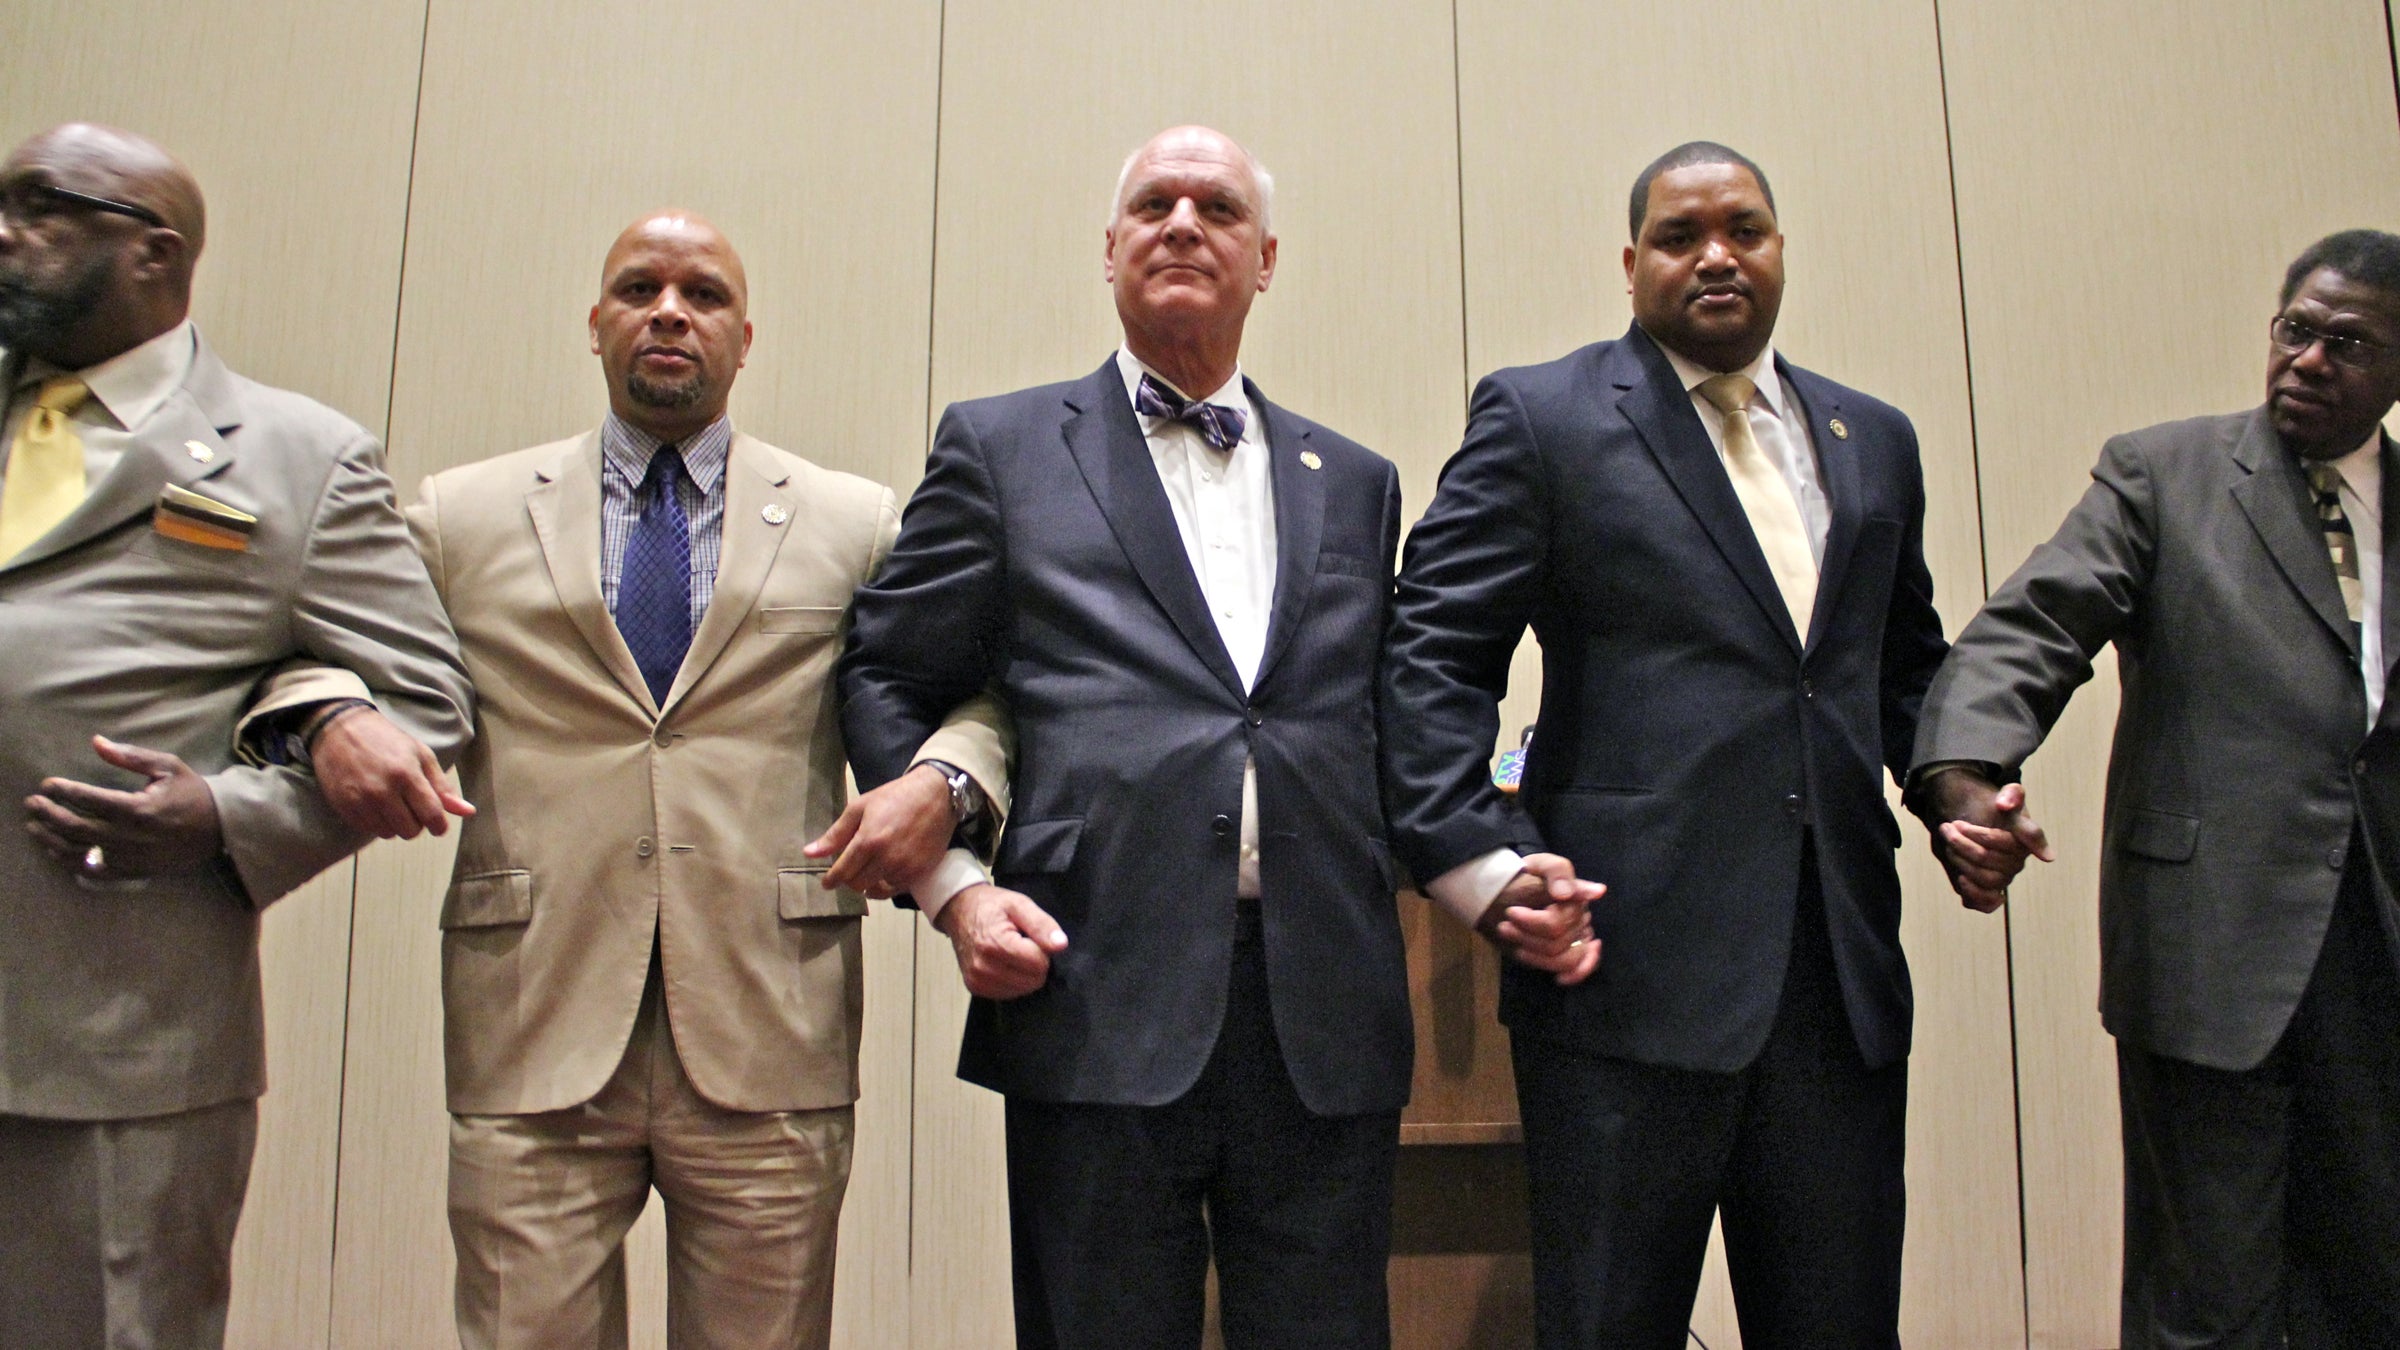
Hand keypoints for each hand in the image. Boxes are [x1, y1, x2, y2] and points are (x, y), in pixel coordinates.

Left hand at [25, 736, 224, 879]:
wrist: (221, 830)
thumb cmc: (192, 793)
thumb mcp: (167, 766)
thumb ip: (130, 756)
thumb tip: (96, 742)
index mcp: (139, 809)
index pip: (89, 799)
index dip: (64, 791)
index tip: (47, 784)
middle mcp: (131, 837)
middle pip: (76, 827)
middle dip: (49, 814)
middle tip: (32, 804)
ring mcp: (130, 858)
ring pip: (79, 852)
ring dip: (52, 839)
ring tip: (34, 827)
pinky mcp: (132, 872)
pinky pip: (92, 871)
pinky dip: (69, 862)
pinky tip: (56, 851)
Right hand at [310, 708, 472, 839]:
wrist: (340, 729)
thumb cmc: (387, 741)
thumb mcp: (421, 755)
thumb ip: (443, 787)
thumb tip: (468, 812)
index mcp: (406, 774)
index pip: (431, 815)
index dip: (439, 826)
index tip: (438, 825)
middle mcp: (382, 790)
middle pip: (411, 830)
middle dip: (417, 824)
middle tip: (412, 807)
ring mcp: (360, 800)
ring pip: (389, 833)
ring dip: (395, 824)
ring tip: (392, 803)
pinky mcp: (343, 806)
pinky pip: (368, 830)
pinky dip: (376, 822)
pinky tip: (375, 804)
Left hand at [805, 763, 957, 898]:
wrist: (936, 795)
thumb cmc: (895, 797)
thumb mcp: (860, 807)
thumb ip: (835, 834)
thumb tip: (809, 854)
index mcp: (868, 841)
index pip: (842, 872)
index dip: (831, 880)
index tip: (827, 882)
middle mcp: (886, 858)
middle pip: (857, 884)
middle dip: (849, 879)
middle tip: (850, 869)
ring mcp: (905, 868)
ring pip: (876, 889)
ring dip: (868, 882)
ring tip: (868, 870)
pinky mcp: (920, 872)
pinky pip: (895, 889)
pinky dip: (885, 885)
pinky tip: (884, 873)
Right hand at [932, 882, 1067, 999]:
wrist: (959, 911)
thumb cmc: (991, 906)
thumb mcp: (1019, 904)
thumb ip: (1041, 924)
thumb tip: (1061, 945)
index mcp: (994, 944)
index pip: (1038, 963)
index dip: (1041, 949)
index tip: (1029, 936)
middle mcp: (983, 967)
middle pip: (1032, 980)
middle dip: (1034, 963)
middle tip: (1021, 944)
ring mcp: (978, 981)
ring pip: (1023, 990)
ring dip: (1024, 973)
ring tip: (1011, 952)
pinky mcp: (975, 988)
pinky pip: (1009, 994)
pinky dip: (1013, 981)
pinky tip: (1004, 963)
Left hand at [1477, 851, 1604, 985]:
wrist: (1513, 890)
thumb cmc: (1529, 875)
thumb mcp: (1541, 864)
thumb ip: (1558, 872)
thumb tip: (1576, 892)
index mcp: (1576, 900)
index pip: (1556, 922)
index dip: (1533, 923)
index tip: (1511, 913)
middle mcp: (1580, 921)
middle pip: (1556, 942)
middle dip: (1527, 936)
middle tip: (1505, 924)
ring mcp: (1574, 938)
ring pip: (1562, 959)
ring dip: (1534, 954)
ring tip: (1512, 938)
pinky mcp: (1566, 952)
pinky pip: (1576, 969)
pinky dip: (1572, 975)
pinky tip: (1560, 979)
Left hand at [1922, 770, 2052, 911]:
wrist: (1964, 822)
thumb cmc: (1987, 809)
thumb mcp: (2001, 795)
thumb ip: (2012, 794)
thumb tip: (2004, 804)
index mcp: (2025, 837)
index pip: (2030, 836)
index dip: (2037, 844)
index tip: (2047, 857)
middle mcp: (2017, 860)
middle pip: (1992, 858)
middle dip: (1964, 842)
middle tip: (1948, 827)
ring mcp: (2003, 877)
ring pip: (1988, 879)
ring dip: (1961, 861)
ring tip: (1948, 843)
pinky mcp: (1987, 890)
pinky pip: (1987, 903)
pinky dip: (1975, 895)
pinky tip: (1962, 878)